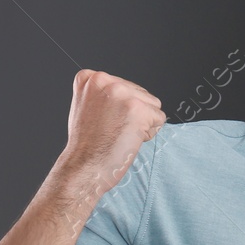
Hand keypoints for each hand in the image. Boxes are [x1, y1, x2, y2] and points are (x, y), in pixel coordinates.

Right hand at [55, 70, 165, 206]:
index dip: (119, 109)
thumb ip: (105, 94)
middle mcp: (105, 80)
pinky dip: (148, 133)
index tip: (102, 121)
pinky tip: (128, 139)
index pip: (126, 87)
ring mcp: (121, 93)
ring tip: (118, 134)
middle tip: (110, 130)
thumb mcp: (87, 106)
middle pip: (141, 94)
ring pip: (153, 105)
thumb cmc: (87, 143)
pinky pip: (160, 119)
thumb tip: (127, 90)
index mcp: (91, 78)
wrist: (84, 167)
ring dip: (142, 123)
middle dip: (132, 115)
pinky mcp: (138, 108)